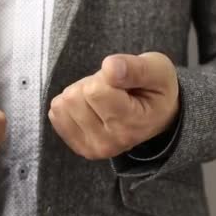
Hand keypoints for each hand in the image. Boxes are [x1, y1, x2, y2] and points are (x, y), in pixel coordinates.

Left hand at [48, 52, 178, 159]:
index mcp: (131, 124)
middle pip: (75, 97)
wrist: (159, 116)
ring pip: (63, 104)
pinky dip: (71, 105)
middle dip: (92, 84)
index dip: (105, 76)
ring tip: (105, 98)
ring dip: (81, 93)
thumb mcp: (158, 69)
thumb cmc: (156, 89)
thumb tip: (110, 67)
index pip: (94, 91)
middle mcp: (110, 142)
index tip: (123, 81)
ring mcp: (93, 148)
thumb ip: (136, 68)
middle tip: (114, 90)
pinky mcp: (79, 146)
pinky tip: (93, 108)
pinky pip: (56, 115)